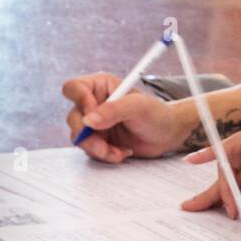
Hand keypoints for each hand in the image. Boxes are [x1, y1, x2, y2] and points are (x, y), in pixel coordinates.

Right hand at [63, 72, 185, 162]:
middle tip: (103, 146)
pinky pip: (90, 150)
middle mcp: (94, 103)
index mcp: (100, 86)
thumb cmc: (157, 114)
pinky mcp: (99, 139)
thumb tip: (89, 120)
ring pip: (79, 137)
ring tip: (118, 151)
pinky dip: (105, 155)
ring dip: (97, 148)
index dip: (79, 103)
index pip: (74, 89)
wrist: (167, 135)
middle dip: (87, 135)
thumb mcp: (138, 107)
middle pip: (73, 118)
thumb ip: (113, 110)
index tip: (93, 119)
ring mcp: (95, 123)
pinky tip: (122, 152)